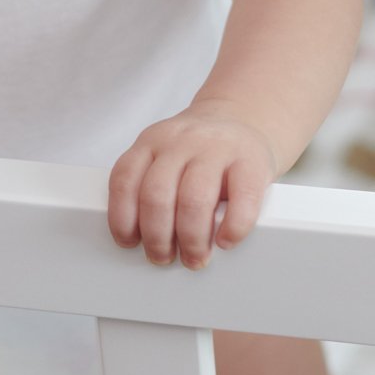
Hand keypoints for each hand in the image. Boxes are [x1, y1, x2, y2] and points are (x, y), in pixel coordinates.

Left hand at [107, 101, 277, 269]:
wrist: (243, 116)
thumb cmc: (199, 151)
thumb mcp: (166, 156)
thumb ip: (150, 186)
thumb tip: (142, 240)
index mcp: (152, 141)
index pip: (124, 180)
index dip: (122, 218)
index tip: (129, 242)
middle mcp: (181, 141)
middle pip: (156, 195)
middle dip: (156, 237)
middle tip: (162, 258)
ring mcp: (218, 148)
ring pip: (194, 200)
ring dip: (190, 239)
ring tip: (194, 257)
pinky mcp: (252, 161)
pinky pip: (242, 201)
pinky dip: (232, 229)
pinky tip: (226, 240)